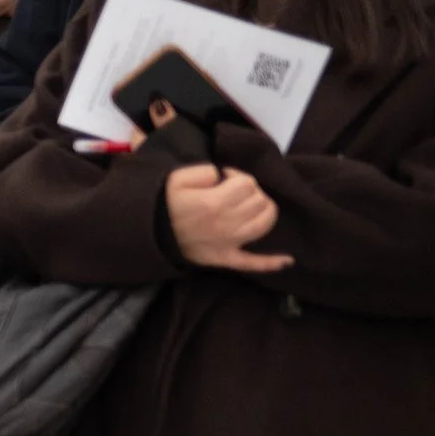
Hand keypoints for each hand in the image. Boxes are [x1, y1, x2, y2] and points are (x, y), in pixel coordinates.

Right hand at [164, 164, 292, 273]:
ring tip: (249, 207)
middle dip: (251, 192)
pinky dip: (270, 263)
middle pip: (260, 201)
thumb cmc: (163, 204)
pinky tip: (287, 260)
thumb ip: (205, 172)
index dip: (238, 176)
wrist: (147, 233)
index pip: (247, 183)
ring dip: (264, 211)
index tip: (224, 178)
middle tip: (233, 192)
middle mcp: (226, 224)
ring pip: (265, 224)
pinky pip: (252, 263)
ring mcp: (228, 243)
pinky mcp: (225, 258)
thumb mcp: (177, 178)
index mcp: (214, 203)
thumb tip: (222, 177)